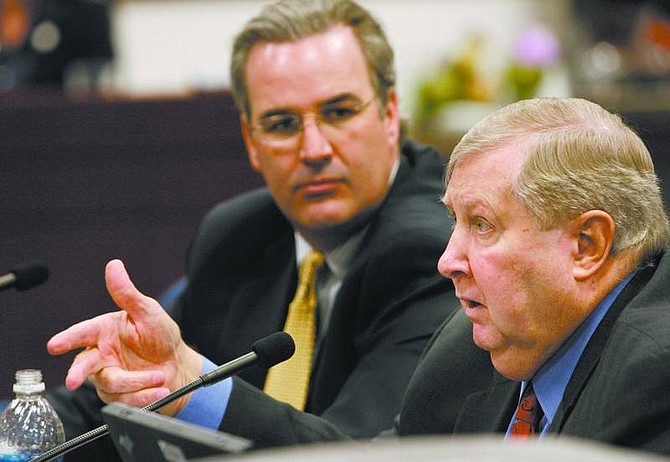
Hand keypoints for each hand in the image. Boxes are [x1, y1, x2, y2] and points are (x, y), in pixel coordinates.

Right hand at [47, 259, 201, 415]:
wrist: (179, 365)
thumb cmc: (161, 336)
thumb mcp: (148, 312)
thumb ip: (127, 293)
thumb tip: (114, 266)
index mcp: (105, 331)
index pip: (82, 333)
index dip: (68, 339)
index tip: (54, 345)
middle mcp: (102, 354)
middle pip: (84, 364)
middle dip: (77, 373)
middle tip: (73, 381)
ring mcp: (108, 376)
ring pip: (110, 383)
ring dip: (136, 383)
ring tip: (159, 377)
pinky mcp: (119, 395)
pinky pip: (124, 400)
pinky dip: (143, 396)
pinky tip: (158, 390)